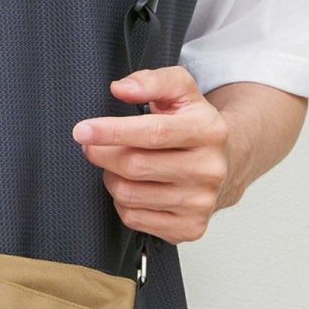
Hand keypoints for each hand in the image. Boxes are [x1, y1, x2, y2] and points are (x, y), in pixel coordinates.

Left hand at [72, 65, 231, 244]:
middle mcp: (209, 169)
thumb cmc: (192, 124)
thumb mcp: (180, 91)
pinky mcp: (190, 228)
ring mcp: (201, 202)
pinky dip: (123, 202)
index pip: (153, 132)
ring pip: (129, 194)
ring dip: (111, 177)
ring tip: (119, 165)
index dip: (112, 131)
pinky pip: (134, 218)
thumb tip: (121, 89)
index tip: (82, 130)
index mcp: (208, 131)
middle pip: (135, 165)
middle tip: (92, 146)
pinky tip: (135, 187)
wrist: (226, 164)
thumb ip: (152, 81)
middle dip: (102, 154)